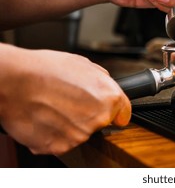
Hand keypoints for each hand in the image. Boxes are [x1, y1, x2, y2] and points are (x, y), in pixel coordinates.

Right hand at [0, 44, 130, 154]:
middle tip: (68, 102)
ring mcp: (79, 135)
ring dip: (69, 125)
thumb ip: (102, 80)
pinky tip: (44, 117)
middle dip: (87, 115)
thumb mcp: (83, 64)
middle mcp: (98, 118)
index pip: (124, 113)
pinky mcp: (59, 146)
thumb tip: (108, 86)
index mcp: (109, 97)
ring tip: (52, 107)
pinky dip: (53, 133)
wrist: (13, 82)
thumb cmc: (43, 70)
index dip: (117, 112)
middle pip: (99, 123)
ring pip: (80, 133)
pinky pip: (61, 142)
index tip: (113, 115)